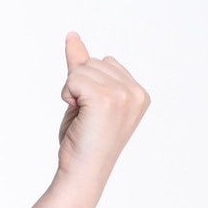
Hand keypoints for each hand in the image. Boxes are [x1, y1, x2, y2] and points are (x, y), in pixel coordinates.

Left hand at [57, 31, 150, 193]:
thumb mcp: (84, 97)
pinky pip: (73, 78)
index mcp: (140, 93)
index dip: (88, 84)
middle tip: (86, 117)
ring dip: (72, 92)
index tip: (94, 113)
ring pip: (82, 69)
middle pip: (94, 62)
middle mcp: (137, 92)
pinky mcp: (106, 98)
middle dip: (79, 86)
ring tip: (83, 118)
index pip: (104, 62)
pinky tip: (77, 115)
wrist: (81, 172)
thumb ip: (82, 66)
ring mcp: (124, 94)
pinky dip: (67, 95)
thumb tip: (72, 35)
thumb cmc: (83, 140)